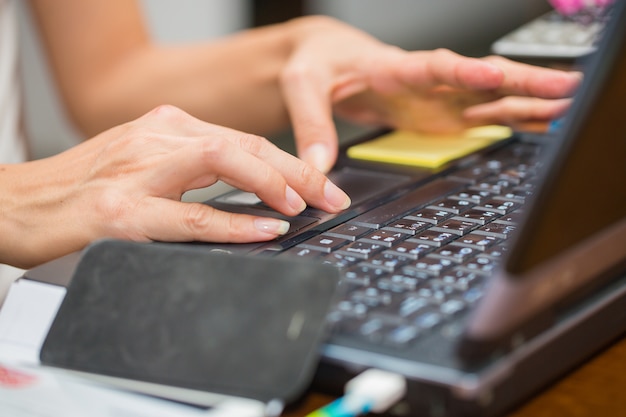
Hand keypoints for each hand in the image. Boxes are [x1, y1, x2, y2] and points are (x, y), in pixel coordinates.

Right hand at [0, 105, 350, 267]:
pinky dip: (233, 221)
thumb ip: (193, 170)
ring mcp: (138, 173)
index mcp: (166, 127)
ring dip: (273, 182)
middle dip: (298, 171)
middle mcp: (156, 139)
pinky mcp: (121, 212)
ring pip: (222, 162)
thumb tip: (252, 191)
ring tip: (306, 205)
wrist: (18, 203)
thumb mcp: (145, 163)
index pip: (245, 139)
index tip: (323, 185)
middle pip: (244, 145)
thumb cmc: (84, 187)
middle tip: (331, 196)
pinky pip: (189, 215)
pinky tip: (263, 228)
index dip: (292, 163)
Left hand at [281, 16, 581, 171]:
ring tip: (566, 106)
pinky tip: (539, 124)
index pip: (434, 67)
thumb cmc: (315, 65)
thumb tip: (320, 166)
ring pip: (489, 97)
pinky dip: (511, 118)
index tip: (494, 74)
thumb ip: (312, 124)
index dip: (465, 72)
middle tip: (564, 87)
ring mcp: (435, 98)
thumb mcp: (303, 87)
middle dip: (521, 81)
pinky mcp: (438, 114)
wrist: (324, 62)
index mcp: (393, 67)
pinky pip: (480, 115)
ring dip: (527, 102)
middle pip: (479, 78)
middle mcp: (423, 81)